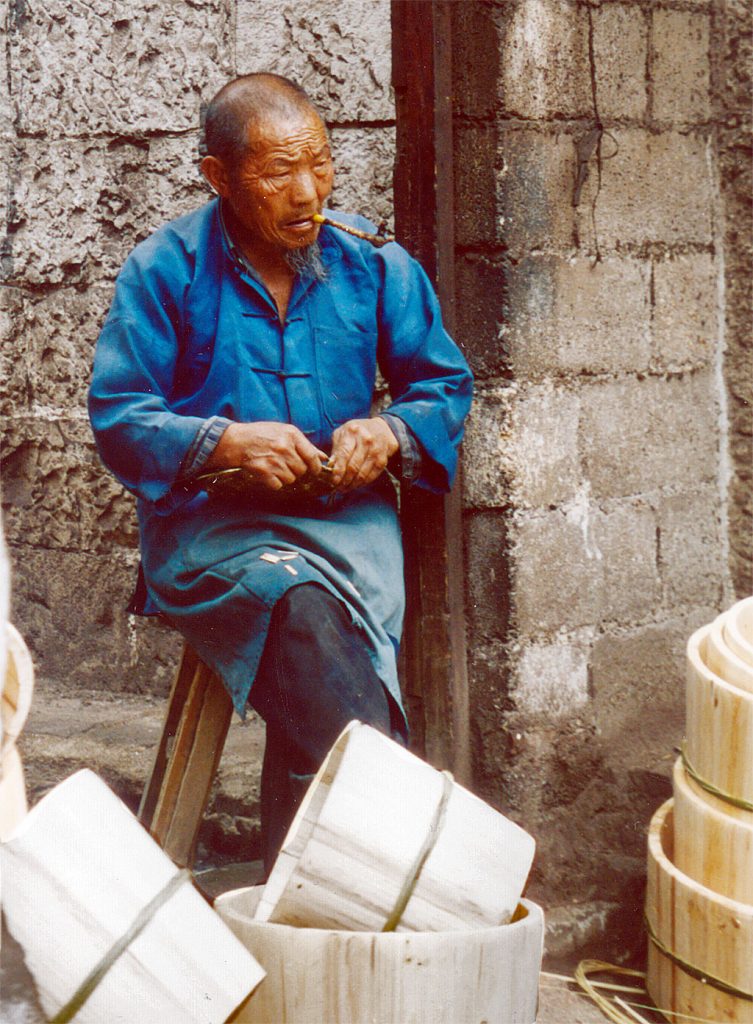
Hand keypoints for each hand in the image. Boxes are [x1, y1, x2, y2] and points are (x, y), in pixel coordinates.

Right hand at [206, 421, 326, 490]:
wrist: (235, 441)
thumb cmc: (261, 435)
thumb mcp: (284, 432)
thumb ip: (305, 444)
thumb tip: (323, 457)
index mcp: (292, 435)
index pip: (312, 456)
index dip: (315, 467)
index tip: (313, 471)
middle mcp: (284, 447)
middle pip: (302, 470)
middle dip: (296, 471)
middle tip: (285, 465)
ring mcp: (274, 460)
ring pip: (290, 479)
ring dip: (284, 477)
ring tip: (274, 467)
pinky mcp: (263, 471)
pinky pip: (278, 485)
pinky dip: (274, 482)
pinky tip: (267, 473)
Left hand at [329, 417, 398, 491]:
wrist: (381, 429)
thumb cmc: (356, 432)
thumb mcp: (342, 434)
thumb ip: (336, 449)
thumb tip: (330, 467)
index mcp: (352, 432)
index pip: (344, 454)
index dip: (338, 470)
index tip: (333, 480)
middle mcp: (366, 440)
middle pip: (353, 466)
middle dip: (344, 480)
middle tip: (338, 487)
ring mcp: (376, 450)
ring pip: (362, 474)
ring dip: (352, 484)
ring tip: (345, 488)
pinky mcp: (383, 460)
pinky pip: (371, 476)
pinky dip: (362, 483)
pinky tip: (355, 485)